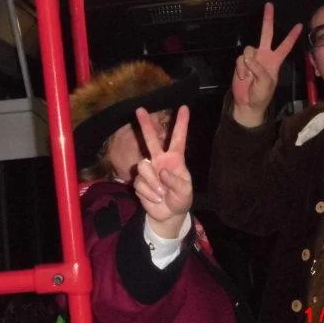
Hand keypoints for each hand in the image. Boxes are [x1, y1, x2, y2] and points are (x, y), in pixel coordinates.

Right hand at [133, 105, 191, 237]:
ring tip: (161, 194)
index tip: (185, 107)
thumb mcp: (185, 192)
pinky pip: (139, 183)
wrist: (168, 214)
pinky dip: (148, 194)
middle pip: (151, 139)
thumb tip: (162, 171)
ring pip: (143, 167)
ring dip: (153, 183)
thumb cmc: (181, 199)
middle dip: (145, 124)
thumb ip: (175, 181)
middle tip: (139, 109)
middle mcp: (160, 160)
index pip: (178, 138)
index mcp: (175, 159)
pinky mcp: (139, 181)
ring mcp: (149, 170)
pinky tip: (155, 198)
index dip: (181, 124)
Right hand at [232, 2, 302, 126]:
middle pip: (267, 34)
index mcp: (275, 60)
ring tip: (249, 76)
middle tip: (269, 5)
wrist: (247, 103)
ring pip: (249, 49)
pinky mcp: (242, 62)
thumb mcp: (266, 83)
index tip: (299, 25)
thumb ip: (259, 69)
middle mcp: (264, 56)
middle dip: (268, 19)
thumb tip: (249, 58)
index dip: (292, 36)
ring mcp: (253, 58)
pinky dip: (241, 68)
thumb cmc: (261, 95)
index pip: (285, 46)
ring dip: (248, 63)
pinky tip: (243, 77)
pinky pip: (240, 59)